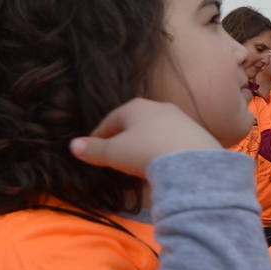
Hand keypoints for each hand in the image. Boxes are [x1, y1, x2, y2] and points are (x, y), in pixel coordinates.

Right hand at [70, 98, 220, 177]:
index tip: (92, 150)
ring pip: (155, 131)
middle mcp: (159, 107)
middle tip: (115, 155)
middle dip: (124, 138)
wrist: (191, 161)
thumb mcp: (114, 153)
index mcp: (135, 107)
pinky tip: (162, 162)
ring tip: (139, 161)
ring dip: (145, 143)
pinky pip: (173, 141)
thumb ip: (94, 149)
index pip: (110, 121)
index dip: (99, 136)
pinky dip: (163, 149)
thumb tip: (73, 145)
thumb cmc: (145, 151)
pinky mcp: (197, 134)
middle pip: (134, 123)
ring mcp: (180, 119)